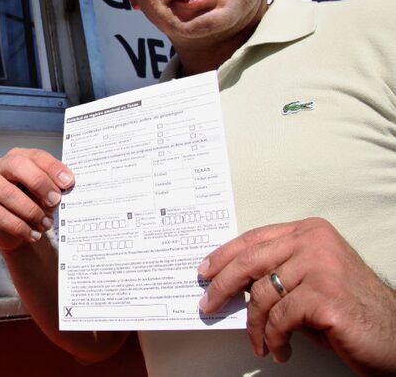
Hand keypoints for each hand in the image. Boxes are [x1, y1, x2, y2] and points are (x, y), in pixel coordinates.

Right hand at [0, 148, 73, 252]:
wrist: (17, 231)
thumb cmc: (32, 205)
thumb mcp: (46, 195)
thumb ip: (54, 189)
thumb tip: (64, 188)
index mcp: (19, 158)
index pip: (36, 156)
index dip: (52, 167)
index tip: (68, 182)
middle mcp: (0, 167)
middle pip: (17, 165)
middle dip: (39, 183)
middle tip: (55, 201)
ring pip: (7, 192)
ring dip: (30, 210)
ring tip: (45, 224)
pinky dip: (19, 226)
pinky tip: (32, 234)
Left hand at [198, 217, 395, 374]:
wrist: (395, 336)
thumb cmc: (351, 310)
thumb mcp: (310, 280)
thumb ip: (277, 273)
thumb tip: (231, 284)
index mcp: (309, 231)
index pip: (254, 239)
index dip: (223, 255)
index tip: (204, 270)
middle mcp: (314, 242)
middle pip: (250, 261)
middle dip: (222, 286)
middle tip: (208, 306)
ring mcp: (321, 266)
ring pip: (262, 295)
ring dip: (255, 325)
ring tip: (260, 343)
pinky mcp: (324, 295)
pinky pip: (280, 318)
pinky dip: (274, 338)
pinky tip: (279, 349)